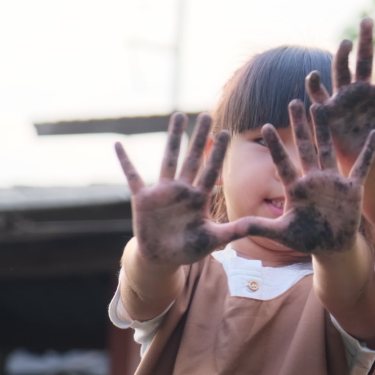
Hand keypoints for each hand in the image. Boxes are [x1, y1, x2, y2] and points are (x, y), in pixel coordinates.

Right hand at [116, 113, 247, 266]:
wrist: (163, 258)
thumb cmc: (189, 248)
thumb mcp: (213, 239)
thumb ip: (233, 231)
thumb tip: (256, 225)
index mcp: (199, 198)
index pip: (211, 170)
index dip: (218, 153)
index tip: (226, 132)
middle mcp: (182, 189)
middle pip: (192, 158)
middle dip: (199, 138)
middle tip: (206, 115)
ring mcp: (162, 192)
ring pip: (169, 159)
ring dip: (172, 138)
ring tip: (178, 116)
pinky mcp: (142, 198)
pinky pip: (132, 176)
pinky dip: (125, 161)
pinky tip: (119, 145)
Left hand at [244, 100, 374, 253]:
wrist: (331, 247)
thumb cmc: (305, 239)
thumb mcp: (280, 233)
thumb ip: (257, 227)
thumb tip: (231, 229)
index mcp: (295, 188)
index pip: (282, 163)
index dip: (275, 146)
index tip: (266, 126)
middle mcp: (313, 180)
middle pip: (305, 147)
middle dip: (299, 126)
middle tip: (294, 102)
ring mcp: (333, 182)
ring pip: (328, 150)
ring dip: (325, 130)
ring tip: (321, 107)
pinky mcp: (352, 189)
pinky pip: (361, 167)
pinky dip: (368, 152)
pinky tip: (373, 134)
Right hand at [306, 18, 374, 163]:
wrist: (364, 158)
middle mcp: (363, 89)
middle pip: (364, 61)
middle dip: (366, 41)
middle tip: (368, 21)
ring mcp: (344, 97)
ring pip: (342, 71)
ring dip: (342, 57)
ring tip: (346, 43)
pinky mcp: (328, 109)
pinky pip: (320, 94)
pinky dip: (314, 85)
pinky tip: (313, 74)